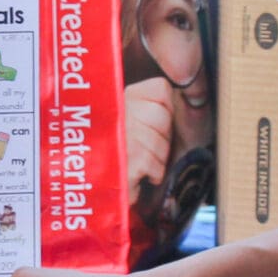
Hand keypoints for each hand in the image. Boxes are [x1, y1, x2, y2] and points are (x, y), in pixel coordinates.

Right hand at [125, 78, 175, 199]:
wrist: (100, 188)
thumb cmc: (119, 156)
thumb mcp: (131, 121)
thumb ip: (150, 105)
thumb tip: (177, 97)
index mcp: (120, 99)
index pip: (161, 88)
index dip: (166, 108)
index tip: (154, 122)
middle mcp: (118, 113)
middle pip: (164, 116)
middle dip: (162, 136)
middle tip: (144, 146)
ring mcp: (123, 137)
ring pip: (163, 143)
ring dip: (157, 158)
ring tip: (139, 160)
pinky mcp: (130, 161)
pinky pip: (158, 165)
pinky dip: (153, 174)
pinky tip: (139, 173)